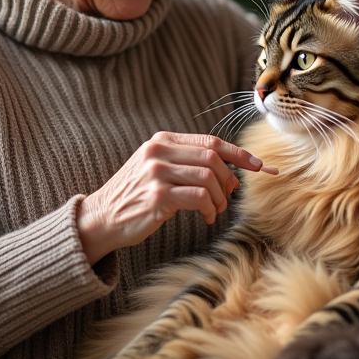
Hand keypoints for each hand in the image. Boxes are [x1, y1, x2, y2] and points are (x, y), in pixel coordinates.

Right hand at [76, 132, 275, 264]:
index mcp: (162, 141)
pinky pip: (199, 197)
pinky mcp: (158, 196)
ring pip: (208, 177)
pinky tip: (206, 217)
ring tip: (215, 210)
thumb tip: (234, 176)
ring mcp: (157, 173)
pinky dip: (210, 208)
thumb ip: (191, 166)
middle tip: (229, 196)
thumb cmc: (135, 196)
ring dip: (219, 197)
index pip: (210, 141)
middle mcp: (158, 152)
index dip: (237, 153)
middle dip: (228, 178)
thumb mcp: (159, 171)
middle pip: (212, 157)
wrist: (101, 218)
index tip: (257, 165)